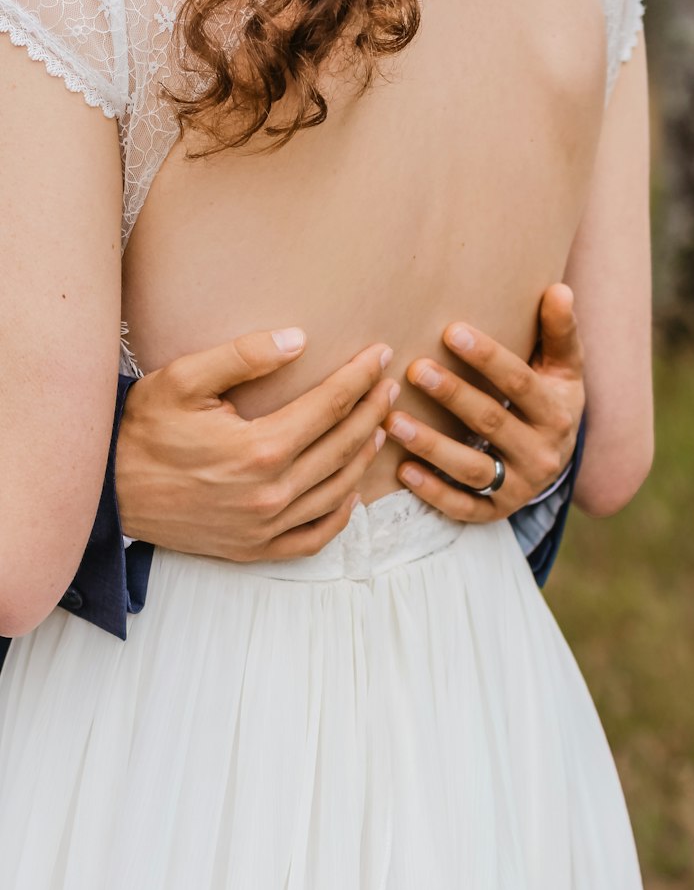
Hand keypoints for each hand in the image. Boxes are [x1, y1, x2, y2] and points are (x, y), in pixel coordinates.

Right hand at [116, 329, 398, 561]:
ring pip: (339, 491)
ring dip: (365, 456)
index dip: (362, 376)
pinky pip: (315, 537)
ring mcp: (266, 527)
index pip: (331, 405)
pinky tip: (351, 491)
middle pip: (344, 446)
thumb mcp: (182, 379)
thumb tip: (299, 339)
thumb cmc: (142, 431)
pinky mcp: (256, 549)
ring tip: (379, 428)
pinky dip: (341, 515)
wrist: (108, 493)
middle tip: (389, 386)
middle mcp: (272, 492)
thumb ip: (242, 356)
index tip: (381, 354)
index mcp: (261, 448)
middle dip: (373, 411)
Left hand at [384, 283, 584, 522]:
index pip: (520, 384)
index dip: (489, 358)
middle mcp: (543, 455)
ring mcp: (519, 488)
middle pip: (492, 423)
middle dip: (453, 396)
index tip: (452, 332)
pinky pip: (464, 507)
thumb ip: (559, 331)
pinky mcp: (496, 513)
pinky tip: (402, 470)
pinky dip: (433, 491)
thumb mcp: (564, 367)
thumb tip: (560, 289)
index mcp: (558, 413)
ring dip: (431, 445)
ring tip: (393, 422)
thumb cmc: (550, 398)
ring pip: (472, 469)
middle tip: (414, 370)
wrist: (557, 459)